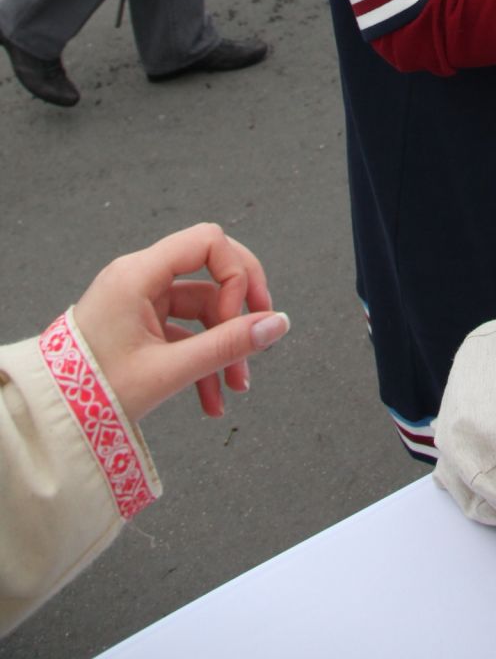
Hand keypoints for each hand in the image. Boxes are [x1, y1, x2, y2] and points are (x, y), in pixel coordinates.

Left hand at [72, 223, 289, 424]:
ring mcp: (138, 302)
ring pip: (200, 311)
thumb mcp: (168, 371)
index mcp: (138, 274)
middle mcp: (139, 279)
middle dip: (237, 313)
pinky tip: (210, 398)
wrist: (50, 422)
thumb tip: (277, 324)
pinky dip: (199, 360)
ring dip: (221, 348)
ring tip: (234, 389)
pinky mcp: (137, 325)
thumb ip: (227, 346)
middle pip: (209, 275)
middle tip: (259, 339)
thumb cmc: (94, 393)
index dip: (237, 273)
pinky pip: (182, 332)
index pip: (208, 242)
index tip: (244, 316)